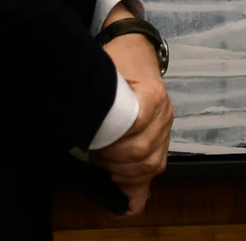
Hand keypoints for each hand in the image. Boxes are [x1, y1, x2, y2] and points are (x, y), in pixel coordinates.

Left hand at [89, 9, 171, 214]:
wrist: (135, 46)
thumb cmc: (116, 58)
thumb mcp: (102, 69)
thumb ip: (94, 95)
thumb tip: (79, 122)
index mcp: (152, 95)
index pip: (136, 128)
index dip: (112, 142)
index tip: (92, 143)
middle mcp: (164, 114)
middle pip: (143, 153)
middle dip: (113, 161)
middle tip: (93, 154)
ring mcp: (166, 127)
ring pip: (151, 165)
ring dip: (124, 173)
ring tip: (104, 164)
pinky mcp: (162, 136)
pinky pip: (156, 167)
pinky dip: (139, 186)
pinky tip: (125, 198)